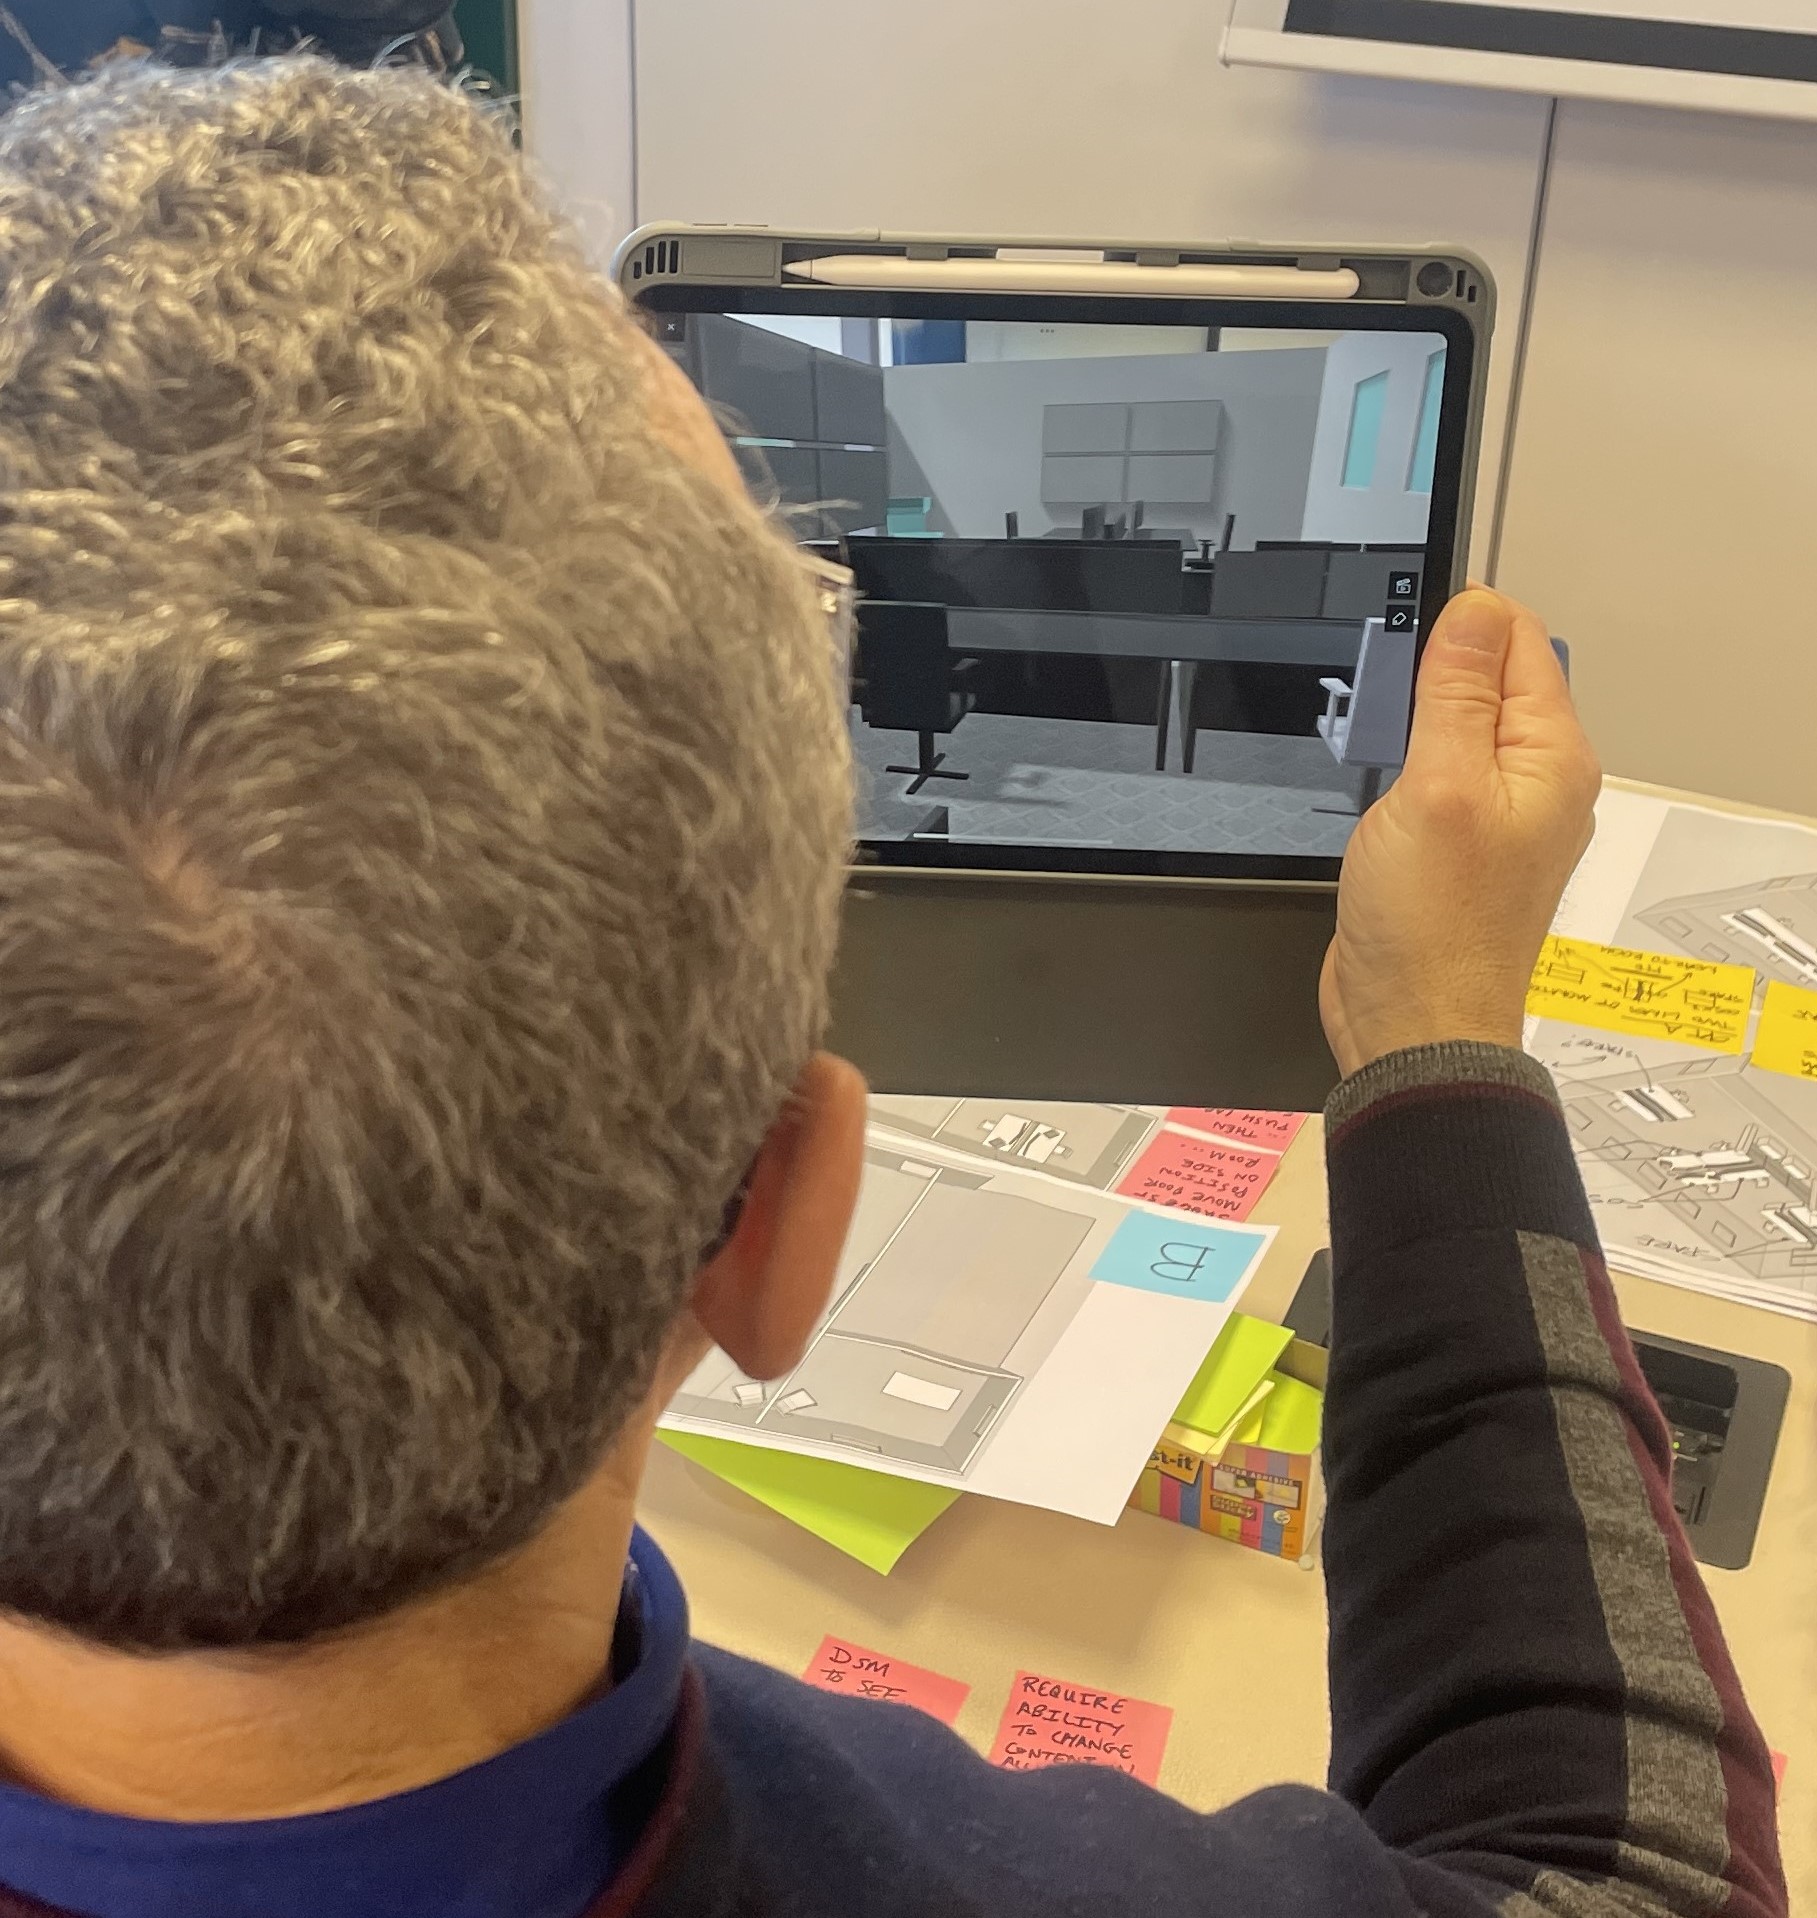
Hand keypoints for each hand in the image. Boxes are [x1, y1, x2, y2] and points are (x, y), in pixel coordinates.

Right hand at [1320, 588, 1599, 1076]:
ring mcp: (1501, 815)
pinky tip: (1380, 793)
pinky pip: (1440, 775)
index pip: (1517, 639)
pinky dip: (1405, 770)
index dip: (1457, 626)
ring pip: (1458, 727)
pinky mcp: (1461, 844)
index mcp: (1552, 757)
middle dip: (1430, 677)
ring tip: (1383, 762)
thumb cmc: (1433, 929)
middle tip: (1386, 717)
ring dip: (1413, 726)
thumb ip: (1455, 692)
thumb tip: (1473, 609)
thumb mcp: (1438, 787)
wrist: (1412, 1023)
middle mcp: (1538, 781)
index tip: (1404, 649)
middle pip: (1489, 679)